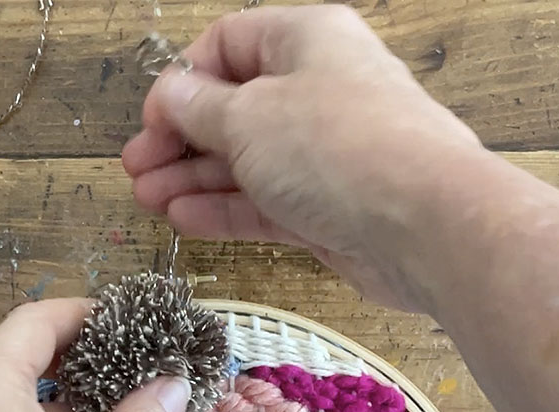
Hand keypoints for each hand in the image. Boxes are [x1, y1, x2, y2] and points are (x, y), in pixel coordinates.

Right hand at [123, 5, 483, 310]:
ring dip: (195, 180)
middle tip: (136, 171)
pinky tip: (185, 220)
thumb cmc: (337, 148)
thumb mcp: (248, 117)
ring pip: (247, 161)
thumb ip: (199, 109)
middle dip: (180, 141)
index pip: (227, 47)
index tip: (150, 124)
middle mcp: (317, 91)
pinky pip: (266, 202)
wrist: (422, 224)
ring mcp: (323, 155)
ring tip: (148, 201)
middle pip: (233, 109)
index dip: (181, 83)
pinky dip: (226, 210)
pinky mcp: (328, 208)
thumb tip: (170, 95)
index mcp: (304, 40)